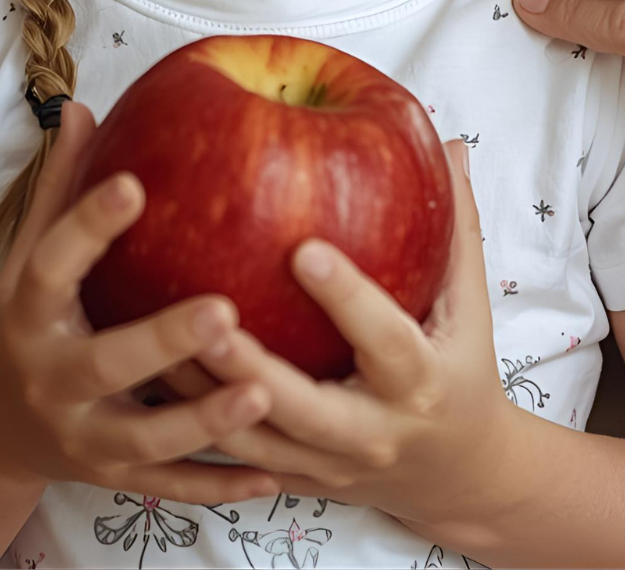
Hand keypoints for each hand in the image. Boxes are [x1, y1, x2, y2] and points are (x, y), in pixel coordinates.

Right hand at [0, 100, 279, 505]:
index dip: (88, 226)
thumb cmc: (32, 319)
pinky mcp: (112, 478)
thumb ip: (62, 188)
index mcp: (31, 313)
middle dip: (162, 343)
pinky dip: (219, 484)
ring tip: (262, 392)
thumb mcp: (32, 258)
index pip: (51, 264)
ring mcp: (81, 436)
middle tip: (224, 309)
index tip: (134, 184)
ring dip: (203, 421)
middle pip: (103, 365)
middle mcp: (51, 379)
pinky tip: (272, 472)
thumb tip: (83, 106)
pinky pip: (169, 487)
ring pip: (144, 437)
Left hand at [155, 139, 515, 539]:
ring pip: (254, 443)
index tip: (304, 248)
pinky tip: (155, 371)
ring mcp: (330, 466)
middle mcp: (375, 433)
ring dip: (204, 397)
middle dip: (252, 368)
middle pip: (304, 409)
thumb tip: (450, 143)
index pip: (385, 338)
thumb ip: (457, 227)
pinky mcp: (296, 480)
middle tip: (208, 315)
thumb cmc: (460, 368)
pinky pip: (236, 458)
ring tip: (160, 340)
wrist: (456, 472)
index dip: (347, 296)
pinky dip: (194, 418)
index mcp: (421, 382)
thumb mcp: (469, 304)